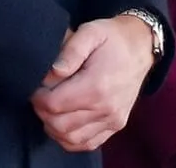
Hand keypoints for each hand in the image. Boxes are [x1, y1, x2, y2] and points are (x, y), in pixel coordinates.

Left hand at [29, 15, 154, 152]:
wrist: (140, 47)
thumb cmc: (111, 38)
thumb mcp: (90, 31)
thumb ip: (69, 50)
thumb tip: (51, 72)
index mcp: (97, 85)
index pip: (55, 104)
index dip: (37, 97)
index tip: (35, 87)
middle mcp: (106, 108)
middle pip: (60, 125)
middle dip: (42, 112)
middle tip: (39, 96)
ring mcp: (113, 120)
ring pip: (71, 139)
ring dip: (53, 127)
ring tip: (49, 108)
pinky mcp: (116, 125)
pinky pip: (87, 144)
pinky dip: (70, 138)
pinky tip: (63, 122)